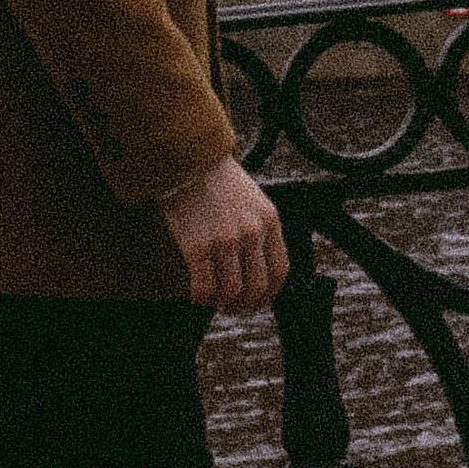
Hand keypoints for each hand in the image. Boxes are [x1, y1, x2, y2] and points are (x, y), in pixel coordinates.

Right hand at [161, 154, 287, 309]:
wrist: (188, 160)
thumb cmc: (219, 180)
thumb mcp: (254, 200)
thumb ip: (260, 229)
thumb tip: (259, 267)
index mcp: (270, 221)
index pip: (280, 271)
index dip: (270, 294)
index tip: (258, 301)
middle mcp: (251, 233)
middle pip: (257, 286)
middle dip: (246, 304)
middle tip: (234, 307)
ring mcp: (224, 240)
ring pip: (231, 291)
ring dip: (223, 303)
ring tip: (215, 302)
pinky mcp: (197, 245)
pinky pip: (203, 286)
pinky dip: (201, 298)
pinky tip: (198, 295)